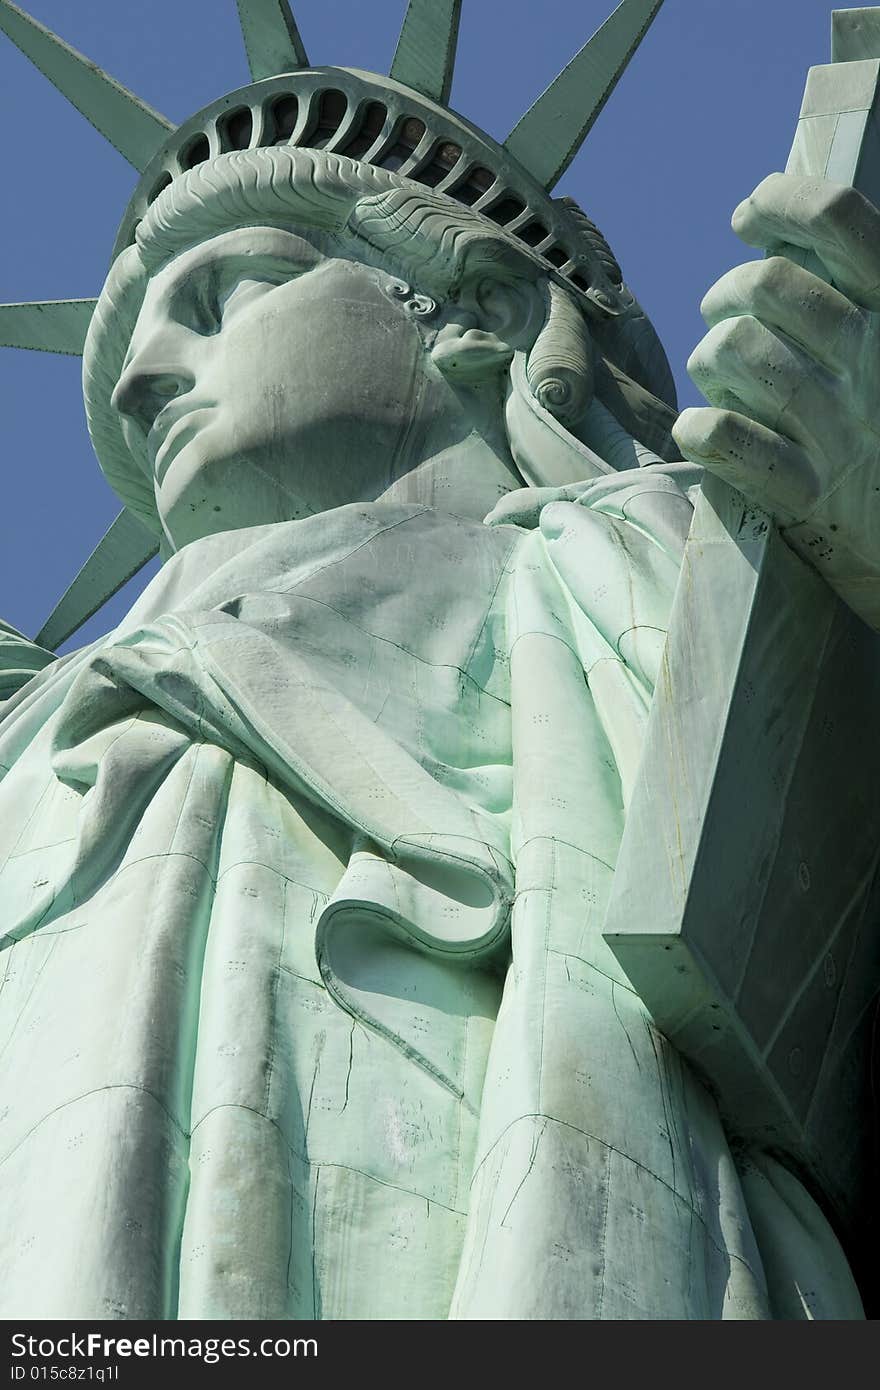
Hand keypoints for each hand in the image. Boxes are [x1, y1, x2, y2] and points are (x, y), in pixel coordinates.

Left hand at [672, 172, 879, 630]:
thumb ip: (859, 286)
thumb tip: (779, 222)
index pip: (837, 216)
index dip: (779, 201)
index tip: (749, 216)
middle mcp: (874, 360)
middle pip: (765, 283)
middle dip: (724, 291)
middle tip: (725, 314)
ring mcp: (838, 428)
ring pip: (733, 349)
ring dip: (710, 357)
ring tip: (722, 375)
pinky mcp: (807, 492)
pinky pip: (724, 438)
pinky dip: (701, 429)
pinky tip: (706, 429)